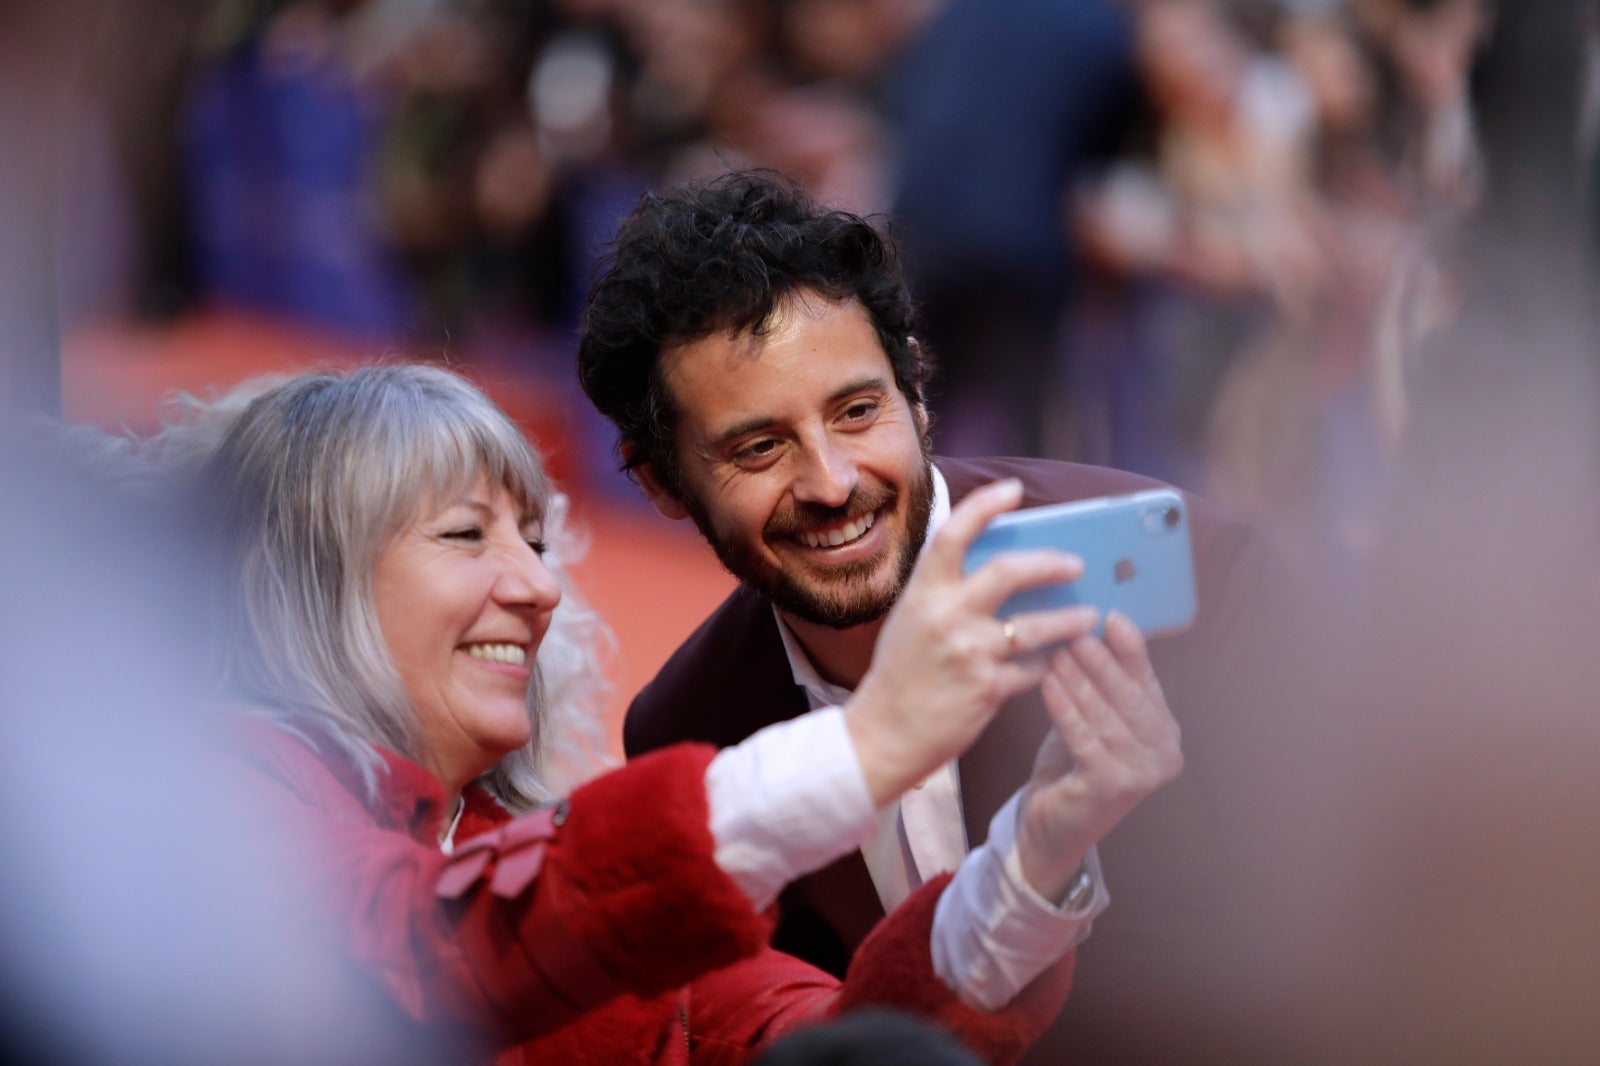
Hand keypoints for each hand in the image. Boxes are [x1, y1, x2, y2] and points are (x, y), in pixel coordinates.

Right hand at [846, 479, 1101, 806]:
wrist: (883, 733)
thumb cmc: (900, 674)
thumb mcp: (911, 619)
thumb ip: (946, 592)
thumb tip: (999, 567)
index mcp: (922, 592)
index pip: (954, 534)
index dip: (985, 505)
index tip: (1013, 491)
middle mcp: (945, 616)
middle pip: (1009, 572)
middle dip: (1051, 564)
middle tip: (1075, 565)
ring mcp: (968, 653)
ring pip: (1036, 626)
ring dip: (1070, 620)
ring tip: (1088, 617)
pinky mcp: (986, 689)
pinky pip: (1033, 669)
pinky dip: (1047, 664)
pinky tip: (1055, 663)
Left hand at [1015, 610, 1183, 899]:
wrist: (1052, 827)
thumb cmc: (1072, 764)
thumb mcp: (1093, 717)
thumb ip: (1102, 682)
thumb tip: (1095, 624)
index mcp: (1166, 732)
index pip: (1147, 681)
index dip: (1131, 649)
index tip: (1112, 615)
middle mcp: (1165, 754)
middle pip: (1129, 696)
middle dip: (1101, 661)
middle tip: (1075, 629)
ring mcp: (1143, 774)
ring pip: (1105, 715)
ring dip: (1079, 679)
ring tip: (1056, 649)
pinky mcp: (1112, 787)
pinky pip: (1084, 737)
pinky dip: (1065, 707)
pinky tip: (1047, 682)